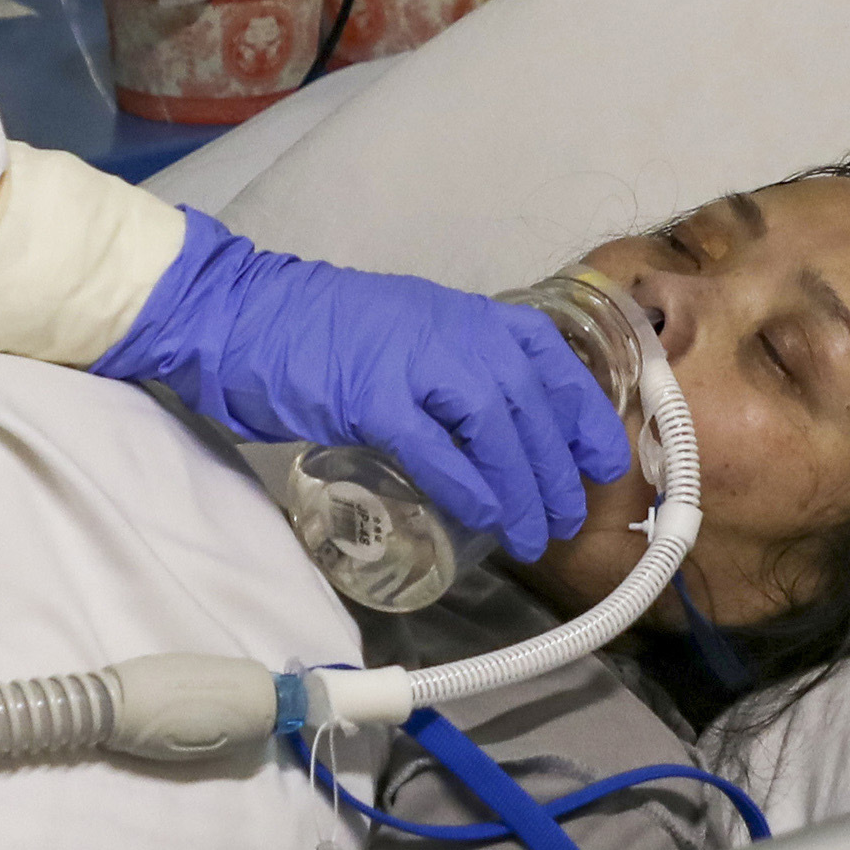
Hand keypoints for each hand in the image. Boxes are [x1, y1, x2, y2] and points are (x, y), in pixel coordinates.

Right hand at [92, 215, 636, 559]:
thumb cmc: (326, 334)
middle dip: (557, 469)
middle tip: (568, 519)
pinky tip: (482, 519)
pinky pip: (438, 449)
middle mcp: (454, 330)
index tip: (605, 464)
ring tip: (533, 534)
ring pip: (496, 427)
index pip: (552, 364)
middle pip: (531, 404)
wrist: (244, 316)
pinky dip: (467, 487)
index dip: (585, 416)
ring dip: (522, 488)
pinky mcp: (373, 395)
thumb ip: (458, 369)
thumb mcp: (413, 334)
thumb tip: (507, 432)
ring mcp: (414, 360)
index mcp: (469, 315)